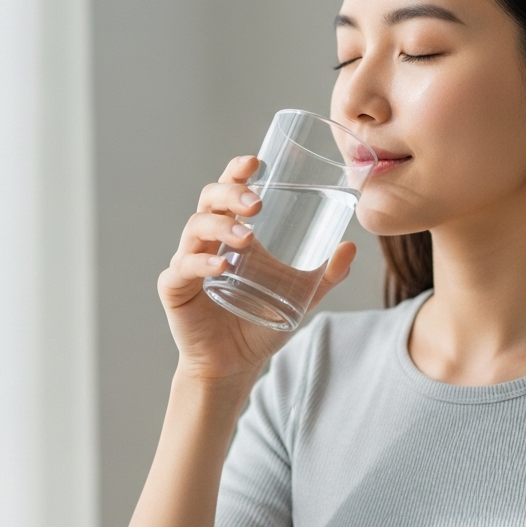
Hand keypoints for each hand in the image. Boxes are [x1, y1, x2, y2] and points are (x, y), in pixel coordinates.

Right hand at [157, 155, 357, 384]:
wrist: (235, 365)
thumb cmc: (261, 324)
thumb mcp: (300, 297)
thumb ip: (325, 275)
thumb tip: (351, 247)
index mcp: (232, 233)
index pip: (229, 191)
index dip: (237, 171)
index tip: (256, 161)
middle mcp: (207, 241)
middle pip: (209, 201)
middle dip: (230, 193)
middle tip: (256, 202)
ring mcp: (188, 262)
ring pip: (195, 228)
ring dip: (221, 227)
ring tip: (247, 237)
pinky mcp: (175, 288)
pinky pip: (184, 268)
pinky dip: (201, 264)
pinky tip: (222, 267)